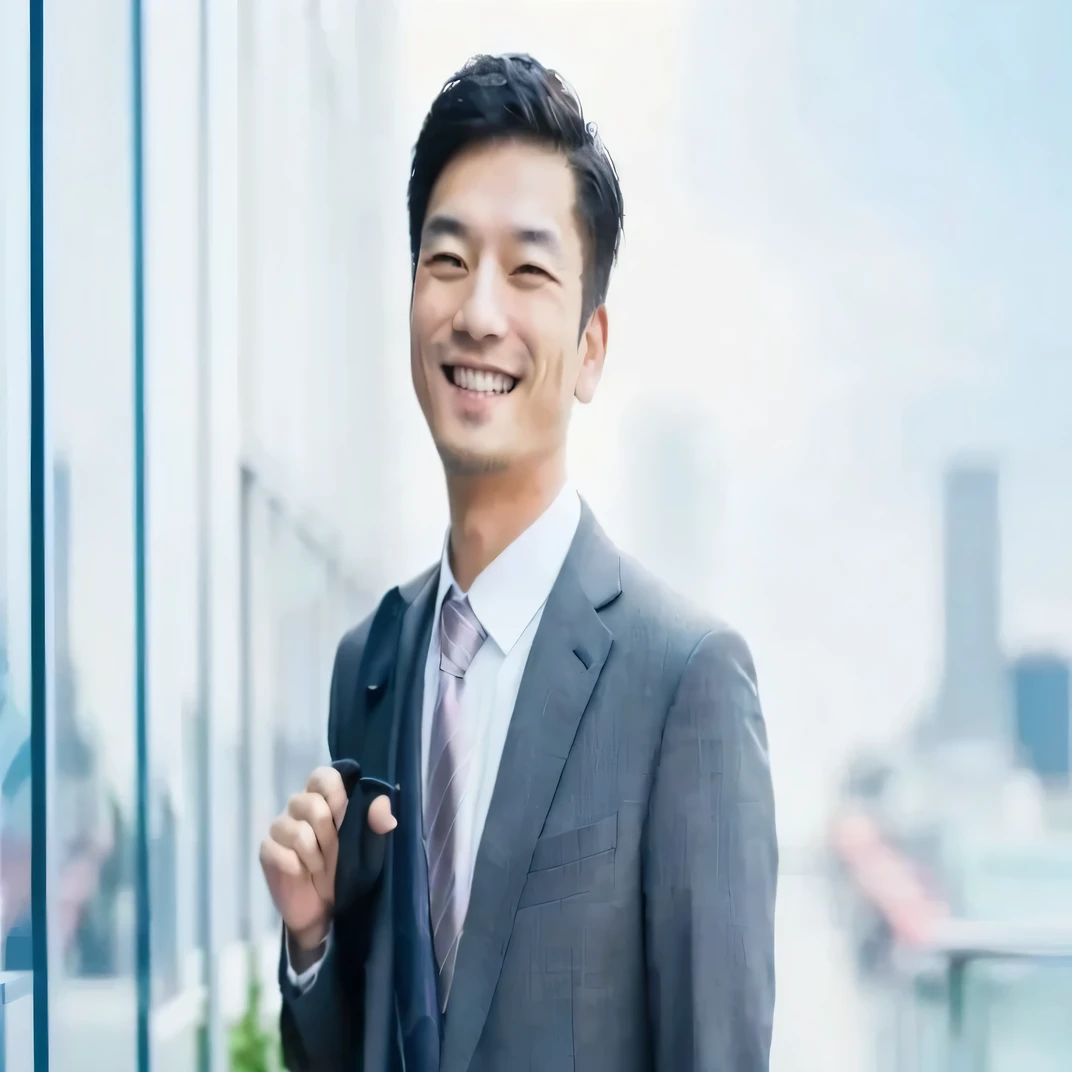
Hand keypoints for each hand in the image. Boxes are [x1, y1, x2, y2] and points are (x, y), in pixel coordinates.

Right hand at [260, 766, 396, 950]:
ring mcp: (280, 827)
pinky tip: (303, 874)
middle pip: (310, 803)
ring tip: (321, 868)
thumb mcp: (370, 845)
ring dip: (316, 855)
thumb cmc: (347, 868)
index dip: (334, 791)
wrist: (326, 908)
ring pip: (297, 831)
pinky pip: (280, 853)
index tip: (343, 813)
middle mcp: (299, 805)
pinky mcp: (267, 850)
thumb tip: (384, 812)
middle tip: (336, 853)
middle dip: (329, 834)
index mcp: (324, 797)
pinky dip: (298, 868)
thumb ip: (377, 823)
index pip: (323, 776)